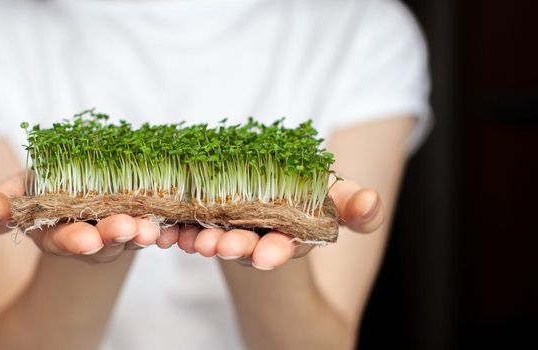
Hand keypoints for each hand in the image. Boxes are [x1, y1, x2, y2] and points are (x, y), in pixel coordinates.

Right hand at [0, 173, 181, 262]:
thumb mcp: (18, 193)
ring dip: (139, 231)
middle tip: (122, 229)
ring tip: (148, 228)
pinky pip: (153, 226)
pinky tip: (169, 222)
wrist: (81, 184)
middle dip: (110, 237)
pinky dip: (162, 225)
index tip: (85, 240)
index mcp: (53, 232)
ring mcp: (115, 231)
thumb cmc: (44, 188)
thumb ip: (1, 205)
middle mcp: (86, 237)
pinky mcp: (141, 221)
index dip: (71, 241)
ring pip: (128, 236)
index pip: (59, 240)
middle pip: (98, 243)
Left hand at [176, 178, 383, 269]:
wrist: (272, 187)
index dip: (277, 250)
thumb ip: (357, 206)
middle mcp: (257, 237)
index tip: (268, 256)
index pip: (285, 245)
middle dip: (235, 246)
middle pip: (245, 243)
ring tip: (194, 240)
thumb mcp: (338, 198)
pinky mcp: (201, 222)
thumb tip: (371, 201)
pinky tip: (167, 231)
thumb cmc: (311, 195)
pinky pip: (185, 228)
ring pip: (213, 238)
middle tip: (222, 246)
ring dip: (202, 240)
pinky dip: (176, 230)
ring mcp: (227, 230)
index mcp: (290, 234)